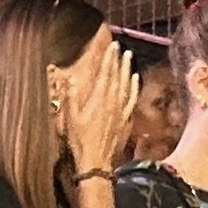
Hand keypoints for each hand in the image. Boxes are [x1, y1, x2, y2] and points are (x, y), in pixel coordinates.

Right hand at [58, 37, 135, 170]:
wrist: (96, 160)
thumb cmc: (80, 140)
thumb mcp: (70, 119)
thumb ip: (71, 98)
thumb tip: (71, 80)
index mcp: (98, 100)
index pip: (105, 74)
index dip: (109, 59)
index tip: (112, 46)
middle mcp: (112, 102)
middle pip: (117, 77)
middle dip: (119, 61)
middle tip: (121, 48)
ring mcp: (121, 110)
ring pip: (126, 85)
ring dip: (128, 70)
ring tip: (129, 57)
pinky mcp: (125, 119)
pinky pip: (132, 99)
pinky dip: (134, 87)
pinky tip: (136, 79)